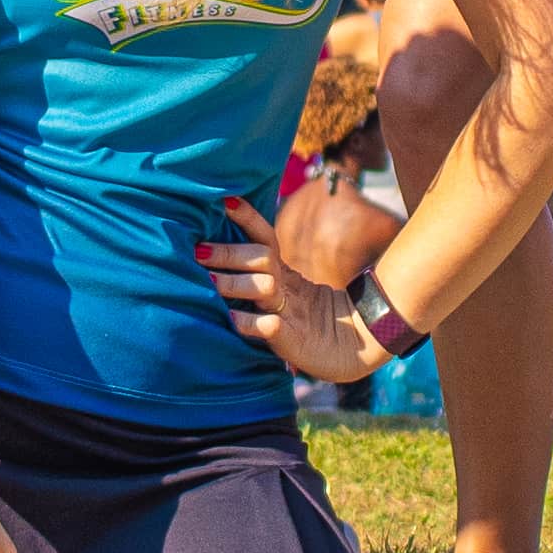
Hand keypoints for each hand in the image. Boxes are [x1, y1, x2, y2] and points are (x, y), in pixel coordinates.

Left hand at [201, 192, 380, 382]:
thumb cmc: (309, 324)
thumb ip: (259, 279)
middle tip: (197, 250)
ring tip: (208, 282)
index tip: (225, 201)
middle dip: (229, 253)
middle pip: (261, 259)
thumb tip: (217, 258)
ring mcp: (292, 313)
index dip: (248, 219)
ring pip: (264, 288)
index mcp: (285, 276)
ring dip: (234, 283)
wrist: (355, 351)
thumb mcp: (288, 296)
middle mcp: (287, 290)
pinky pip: (271, 328)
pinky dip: (251, 323)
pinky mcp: (292, 341)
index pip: (266, 239)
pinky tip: (232, 319)